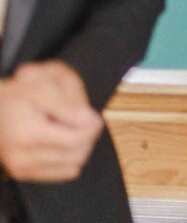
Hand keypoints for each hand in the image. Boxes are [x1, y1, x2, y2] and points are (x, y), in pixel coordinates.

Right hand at [0, 61, 102, 182]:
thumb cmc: (23, 92)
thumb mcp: (46, 84)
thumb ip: (68, 102)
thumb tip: (89, 121)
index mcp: (28, 133)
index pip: (76, 140)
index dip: (92, 126)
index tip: (92, 115)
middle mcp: (23, 156)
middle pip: (78, 155)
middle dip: (88, 137)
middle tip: (83, 120)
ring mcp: (22, 168)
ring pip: (74, 166)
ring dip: (81, 148)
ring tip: (70, 129)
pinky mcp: (24, 173)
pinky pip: (64, 172)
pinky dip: (70, 158)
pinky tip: (62, 142)